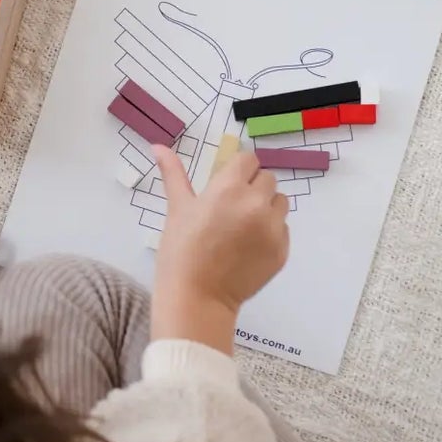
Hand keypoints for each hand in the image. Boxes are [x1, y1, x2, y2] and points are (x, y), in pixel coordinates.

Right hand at [150, 145, 290, 353]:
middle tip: (232, 208)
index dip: (238, 169)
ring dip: (266, 207)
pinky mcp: (282, 250)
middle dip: (252, 187)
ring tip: (243, 227)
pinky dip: (270, 233)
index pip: (249, 160)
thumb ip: (173, 173)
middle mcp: (257, 203)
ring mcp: (273, 228)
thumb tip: (157, 145)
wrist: (197, 297)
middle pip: (267, 178)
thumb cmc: (181, 249)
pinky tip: (248, 247)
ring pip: (280, 202)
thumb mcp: (177, 208)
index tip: (227, 184)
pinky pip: (283, 229)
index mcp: (229, 188)